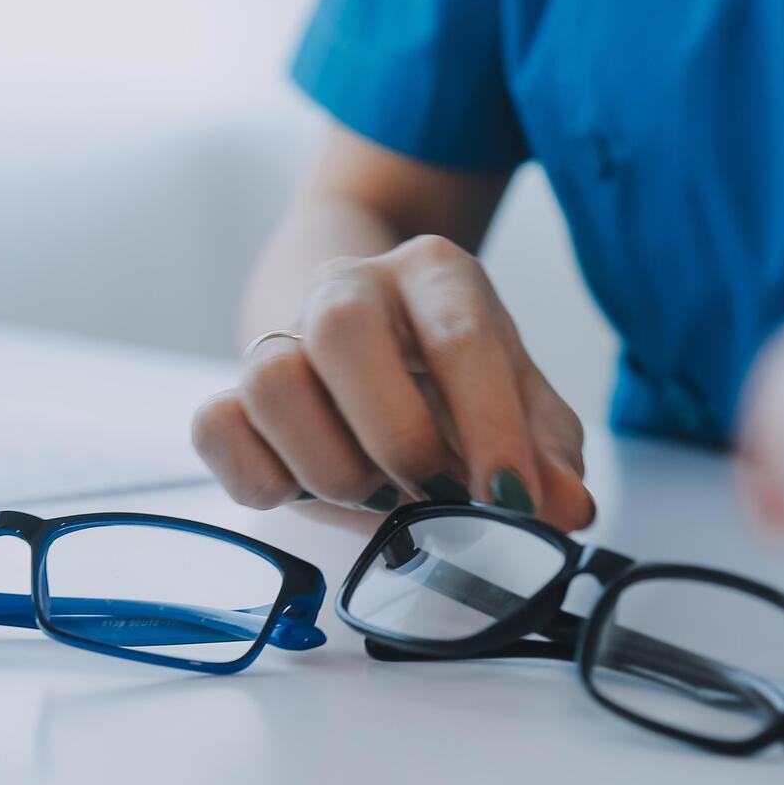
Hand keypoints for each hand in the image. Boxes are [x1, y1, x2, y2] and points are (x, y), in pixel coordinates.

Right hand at [192, 235, 594, 529]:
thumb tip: (566, 510)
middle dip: (395, 434)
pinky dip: (261, 477)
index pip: (459, 335)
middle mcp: (348, 288)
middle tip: (434, 492)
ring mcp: (281, 337)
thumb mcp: (522, 410)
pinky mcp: (232, 394)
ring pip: (272, 380)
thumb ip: (547, 456)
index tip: (512, 500)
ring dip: (331, 465)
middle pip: (340, 328)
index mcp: (434, 275)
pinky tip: (308, 492)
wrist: (374, 363)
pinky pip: (217, 427)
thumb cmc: (456, 389)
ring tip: (377, 493)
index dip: (490, 427)